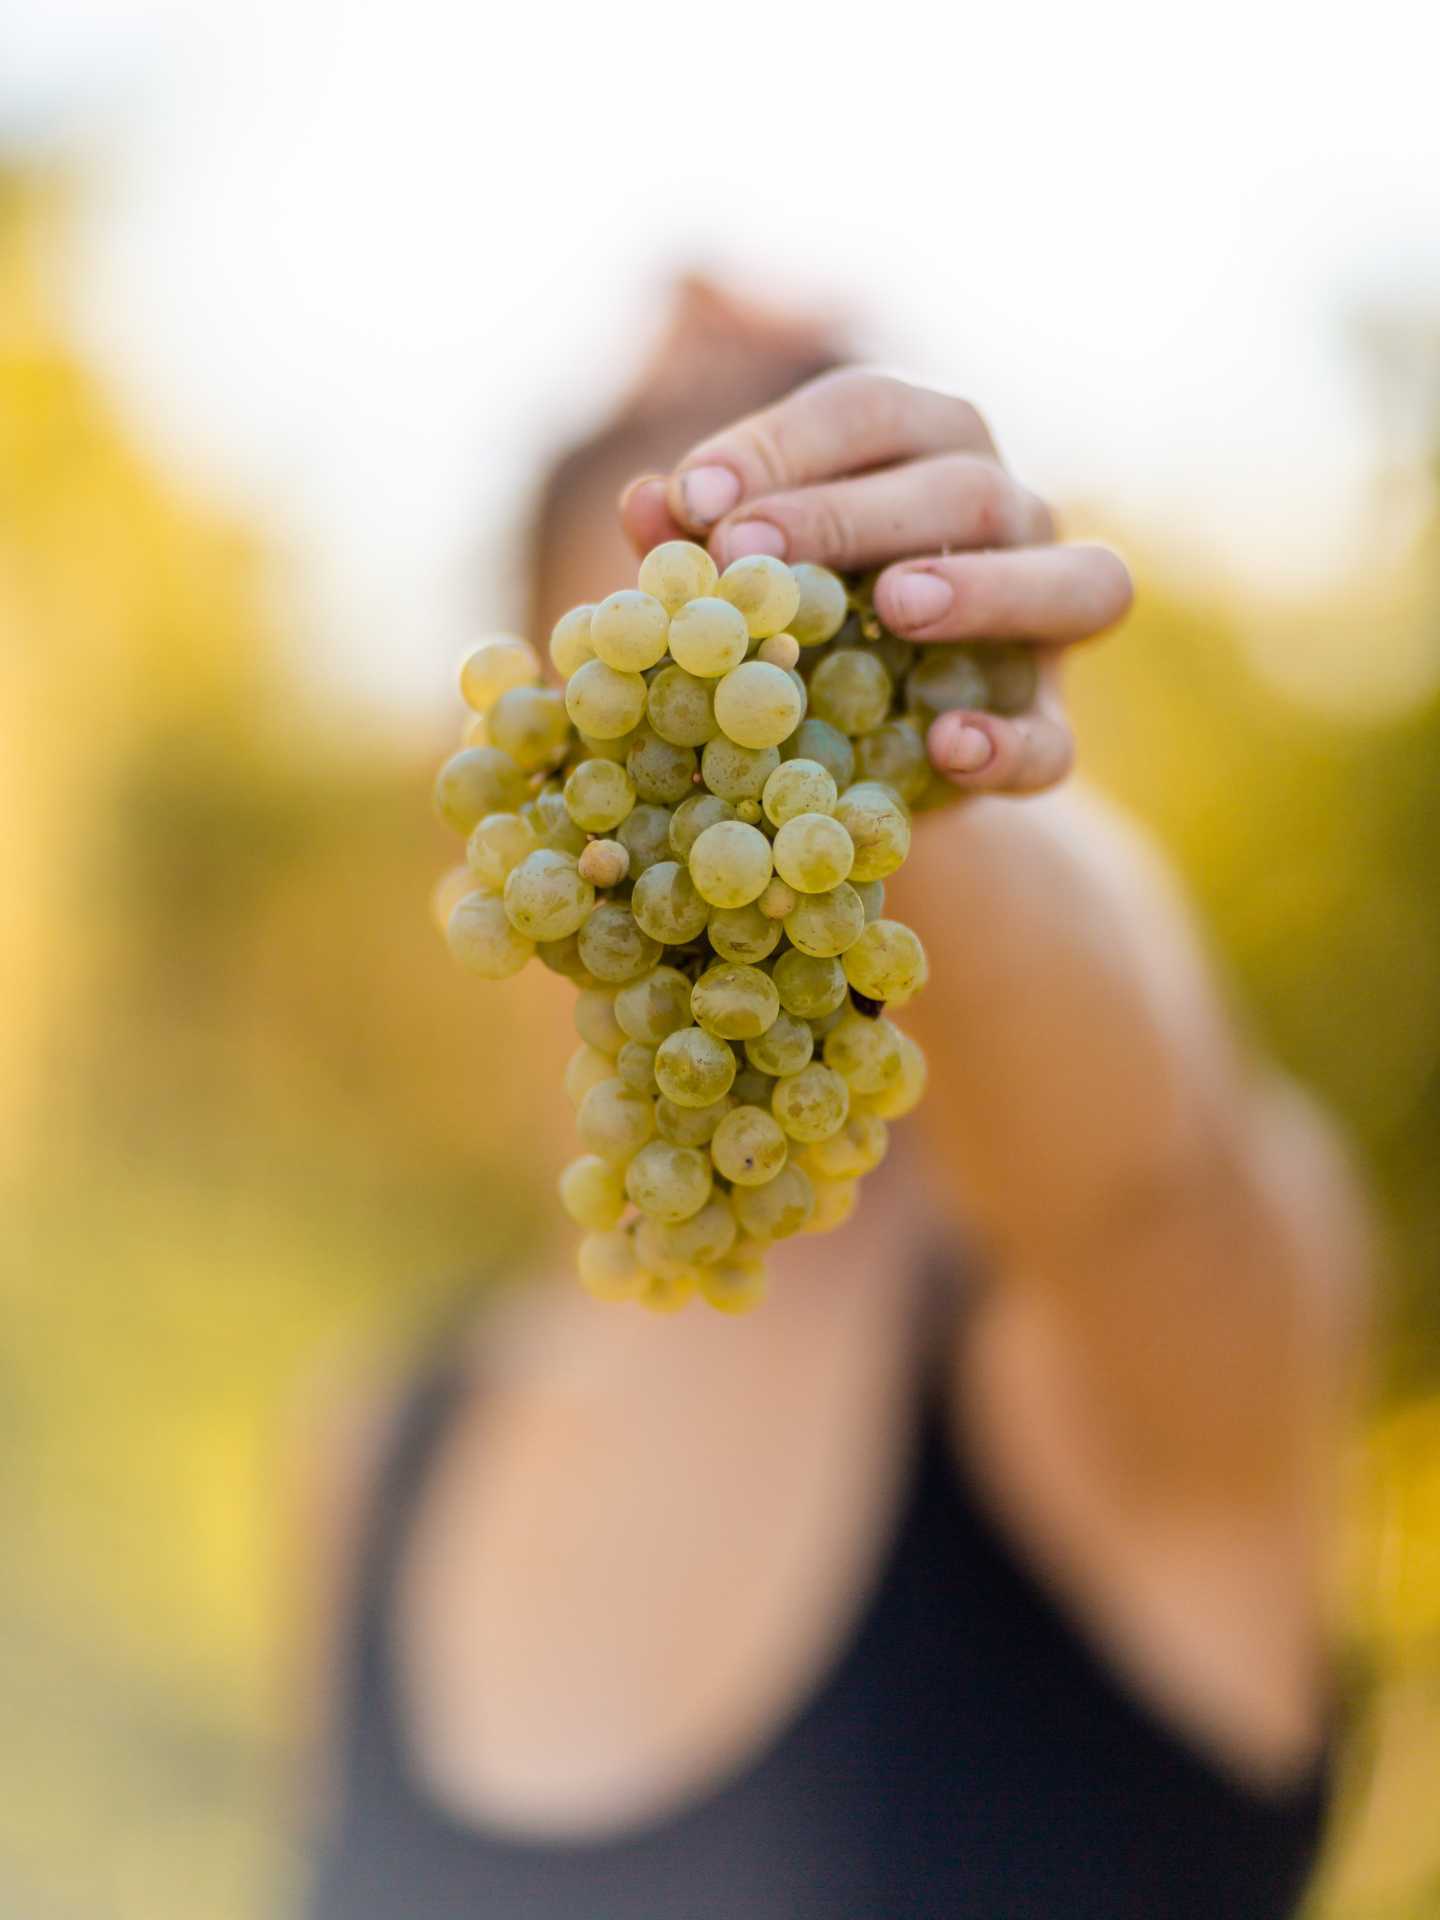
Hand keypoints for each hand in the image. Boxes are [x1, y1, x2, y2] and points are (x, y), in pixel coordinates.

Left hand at [619, 369, 1131, 794]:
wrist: (858, 755)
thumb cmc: (791, 629)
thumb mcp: (741, 585)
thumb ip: (701, 545)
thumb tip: (645, 503)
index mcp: (926, 453)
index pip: (869, 411)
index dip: (781, 444)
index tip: (694, 495)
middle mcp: (1009, 519)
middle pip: (965, 484)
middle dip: (852, 512)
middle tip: (753, 553)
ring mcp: (1048, 625)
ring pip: (1079, 581)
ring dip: (986, 588)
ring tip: (897, 607)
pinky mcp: (1051, 729)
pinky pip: (1054, 738)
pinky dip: (1009, 742)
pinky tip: (948, 745)